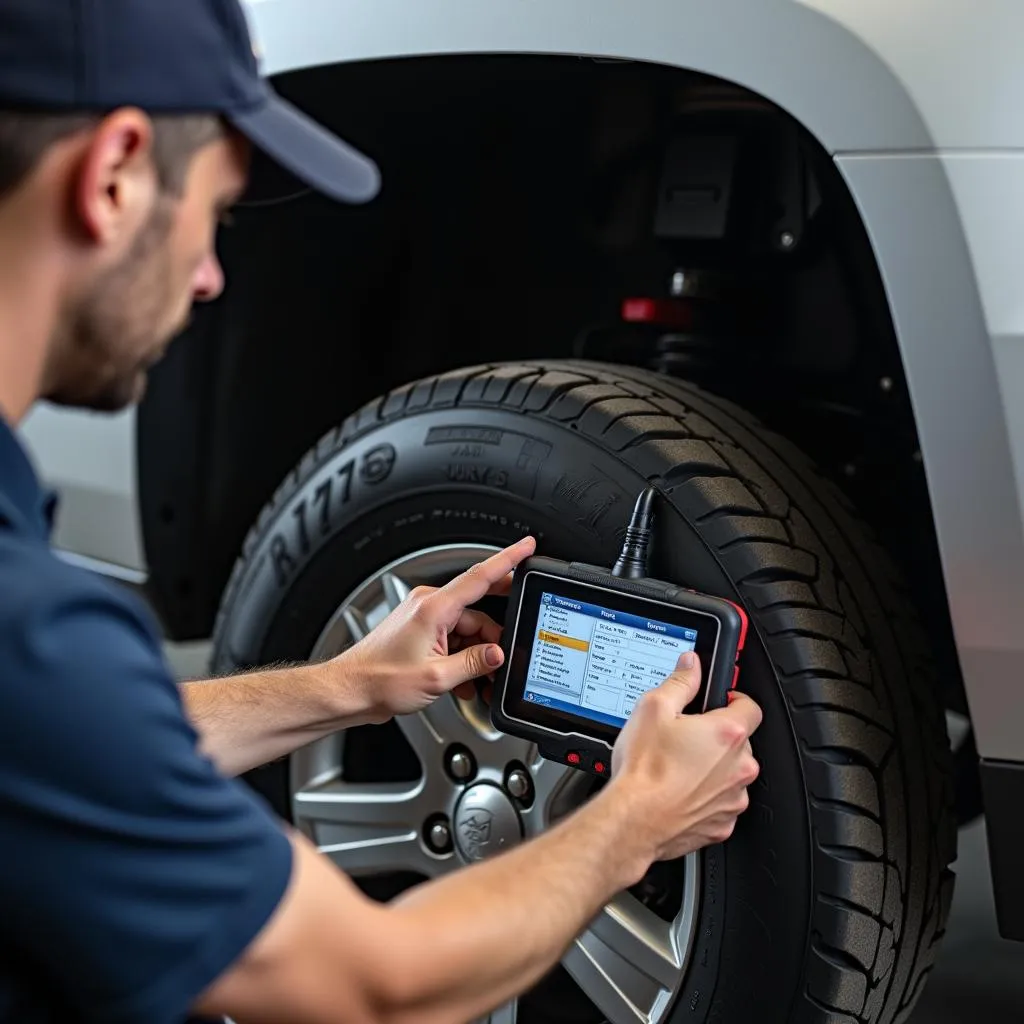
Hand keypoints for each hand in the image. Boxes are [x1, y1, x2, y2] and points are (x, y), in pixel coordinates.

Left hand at [337, 537, 536, 719]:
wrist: (350, 690)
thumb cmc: (380, 680)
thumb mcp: (436, 677)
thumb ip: (473, 664)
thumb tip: (497, 655)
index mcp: (434, 607)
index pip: (480, 576)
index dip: (508, 559)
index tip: (527, 546)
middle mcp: (429, 606)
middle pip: (478, 614)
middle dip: (493, 638)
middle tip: (503, 657)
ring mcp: (424, 619)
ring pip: (466, 631)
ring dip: (474, 656)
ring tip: (474, 682)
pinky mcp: (420, 633)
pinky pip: (452, 639)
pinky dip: (460, 659)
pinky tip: (461, 681)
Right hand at [607, 652, 761, 866]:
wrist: (633, 820)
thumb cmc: (643, 770)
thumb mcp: (653, 708)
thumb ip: (680, 682)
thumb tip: (691, 666)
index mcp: (727, 734)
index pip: (750, 706)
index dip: (734, 699)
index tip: (721, 701)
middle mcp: (739, 767)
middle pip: (739, 742)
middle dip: (716, 737)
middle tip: (686, 737)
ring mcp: (733, 798)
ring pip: (731, 774)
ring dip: (713, 769)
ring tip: (678, 767)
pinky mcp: (722, 823)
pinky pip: (721, 803)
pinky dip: (705, 797)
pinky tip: (679, 791)